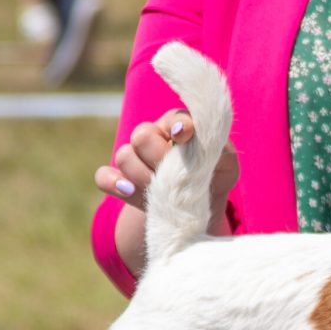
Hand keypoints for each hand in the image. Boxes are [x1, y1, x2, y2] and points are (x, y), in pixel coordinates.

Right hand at [94, 109, 238, 222]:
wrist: (195, 211)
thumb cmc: (213, 181)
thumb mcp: (226, 168)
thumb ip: (222, 152)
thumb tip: (196, 141)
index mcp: (179, 127)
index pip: (173, 118)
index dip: (177, 125)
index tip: (183, 135)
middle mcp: (153, 137)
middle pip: (142, 135)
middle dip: (159, 157)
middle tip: (176, 175)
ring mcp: (134, 159)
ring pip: (125, 156)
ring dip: (144, 177)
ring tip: (163, 193)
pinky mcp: (119, 181)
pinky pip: (103, 177)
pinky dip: (115, 184)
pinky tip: (130, 191)